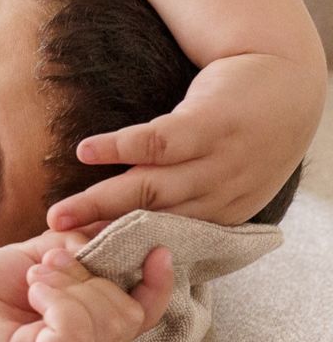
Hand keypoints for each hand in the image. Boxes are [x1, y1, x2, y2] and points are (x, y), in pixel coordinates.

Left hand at [0, 227, 174, 341]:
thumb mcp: (32, 262)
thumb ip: (74, 250)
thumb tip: (109, 231)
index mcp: (84, 335)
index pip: (141, 316)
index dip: (157, 284)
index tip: (156, 248)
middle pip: (128, 313)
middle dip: (91, 275)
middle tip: (43, 266)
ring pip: (108, 321)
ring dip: (71, 283)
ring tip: (33, 278)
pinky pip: (78, 332)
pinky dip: (60, 299)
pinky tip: (32, 290)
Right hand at [46, 52, 323, 231]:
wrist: (284, 77)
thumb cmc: (243, 130)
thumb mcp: (226, 178)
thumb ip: (187, 201)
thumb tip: (125, 222)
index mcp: (220, 213)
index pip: (164, 240)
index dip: (122, 253)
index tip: (81, 263)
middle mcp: (219, 194)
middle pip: (149, 220)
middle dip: (100, 236)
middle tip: (58, 250)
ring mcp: (216, 160)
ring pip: (147, 189)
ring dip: (98, 203)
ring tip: (58, 215)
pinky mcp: (207, 123)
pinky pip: (156, 142)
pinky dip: (117, 148)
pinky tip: (85, 152)